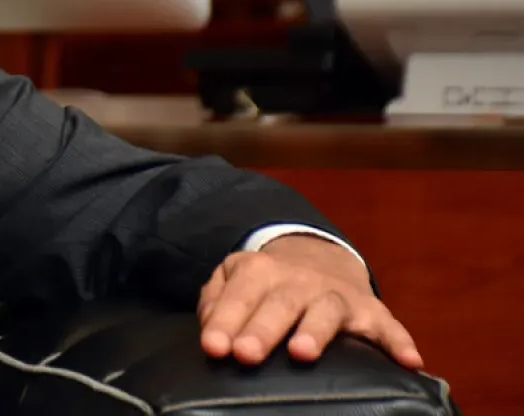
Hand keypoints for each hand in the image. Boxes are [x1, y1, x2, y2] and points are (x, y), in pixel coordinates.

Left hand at [198, 234, 422, 368]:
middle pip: (280, 304)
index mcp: (260, 271)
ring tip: (302, 353)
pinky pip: (389, 327)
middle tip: (246, 354)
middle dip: (262, 329)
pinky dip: (400, 342)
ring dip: (315, 331)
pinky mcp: (372, 312)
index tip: (214, 348)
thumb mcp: (235, 279)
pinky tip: (409, 361)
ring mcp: (337, 295)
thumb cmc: (267, 283)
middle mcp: (299, 280)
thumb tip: (210, 330)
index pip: (238, 297)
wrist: (320, 258)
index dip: (225, 322)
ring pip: (327, 310)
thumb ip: (215, 301)